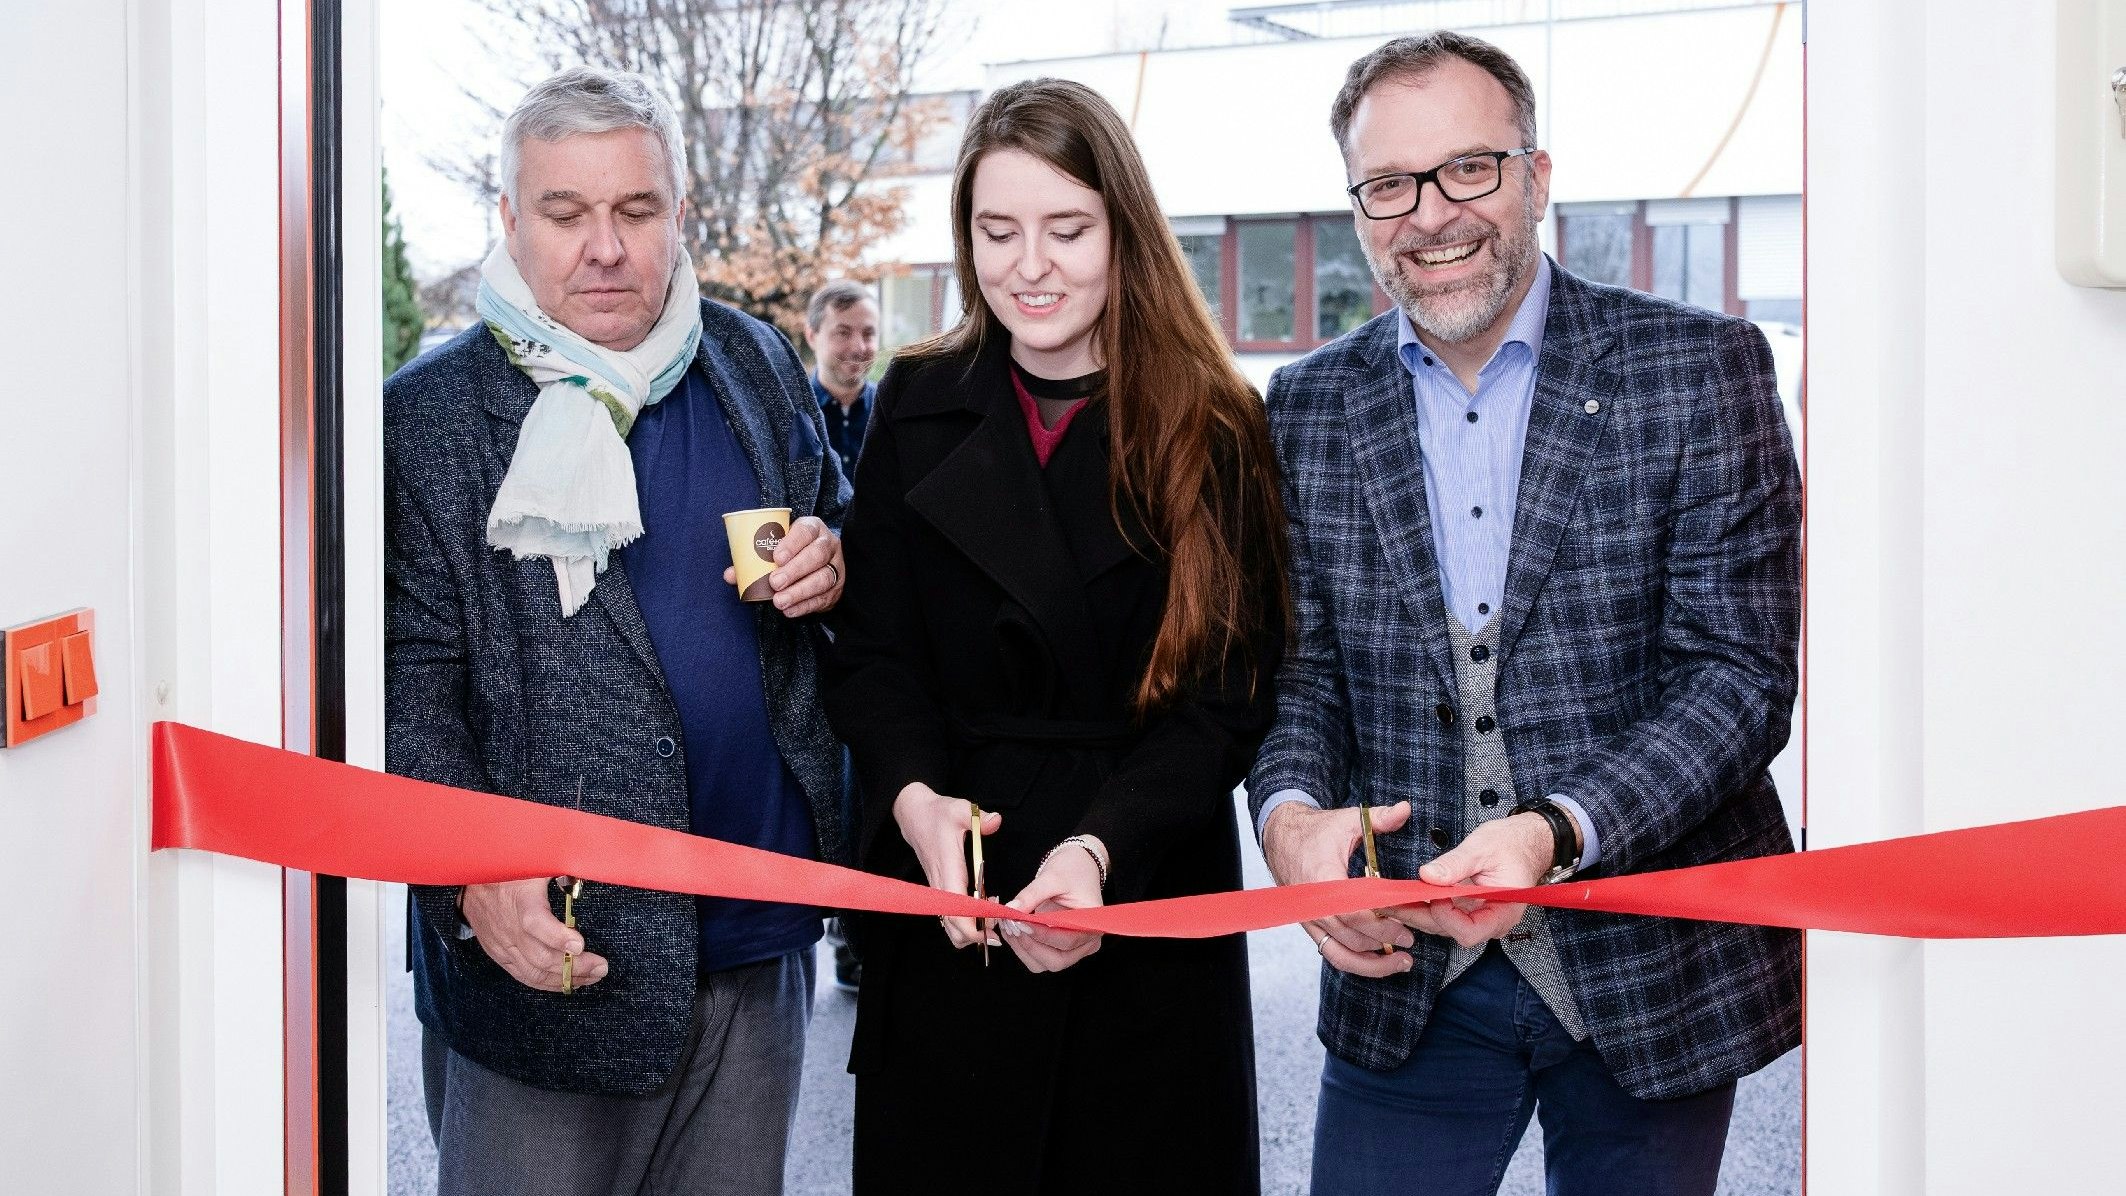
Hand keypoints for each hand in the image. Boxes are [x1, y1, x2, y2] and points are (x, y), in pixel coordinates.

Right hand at [458, 878, 608, 991]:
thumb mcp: (537, 860)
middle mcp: (509, 926)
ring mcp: (502, 944)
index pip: (535, 923)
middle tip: (600, 967)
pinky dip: (546, 983)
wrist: (472, 879)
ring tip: (591, 977)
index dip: (558, 937)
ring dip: (565, 979)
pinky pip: (522, 975)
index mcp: (519, 898)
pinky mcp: (498, 954)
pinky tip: (567, 982)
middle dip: (574, 966)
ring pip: (533, 972)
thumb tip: (595, 864)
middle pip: (540, 956)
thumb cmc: (512, 868)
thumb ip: (564, 866)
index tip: (581, 944)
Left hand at [721, 515, 843, 615]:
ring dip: (800, 591)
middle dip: (795, 570)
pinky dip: (805, 606)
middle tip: (774, 583)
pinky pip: (823, 598)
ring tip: (780, 601)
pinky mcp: (837, 588)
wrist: (817, 563)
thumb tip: (730, 575)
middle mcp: (828, 545)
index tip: (776, 557)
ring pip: (823, 578)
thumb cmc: (791, 552)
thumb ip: (754, 559)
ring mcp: (836, 567)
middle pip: (816, 555)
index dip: (792, 543)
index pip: (805, 531)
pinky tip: (790, 610)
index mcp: (812, 528)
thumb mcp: (776, 547)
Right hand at [892, 782, 1000, 950]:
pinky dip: (966, 923)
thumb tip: (996, 822)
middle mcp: (941, 887)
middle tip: (999, 927)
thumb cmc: (938, 814)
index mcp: (948, 871)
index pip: (957, 912)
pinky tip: (983, 910)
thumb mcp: (961, 810)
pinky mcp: (940, 891)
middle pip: (953, 929)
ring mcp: (939, 891)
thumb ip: (980, 818)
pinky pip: (950, 917)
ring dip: (971, 931)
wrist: (915, 816)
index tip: (993, 931)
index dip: (974, 929)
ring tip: (993, 918)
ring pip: (950, 927)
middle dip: (976, 936)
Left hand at [999, 837, 1105, 972]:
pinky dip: (1024, 949)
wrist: (1078, 867)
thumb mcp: (1052, 878)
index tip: (1020, 923)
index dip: (1041, 935)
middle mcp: (1087, 942)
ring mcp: (1074, 949)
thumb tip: (1011, 909)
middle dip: (1030, 946)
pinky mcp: (1060, 948)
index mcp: (1092, 924)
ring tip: (1009, 928)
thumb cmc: (1072, 870)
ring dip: (1023, 949)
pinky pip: (1040, 958)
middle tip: (1011, 926)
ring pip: (1045, 964)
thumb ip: (1031, 895)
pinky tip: (1013, 932)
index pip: (1067, 940)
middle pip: (1056, 960)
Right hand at [1261, 800, 1415, 977]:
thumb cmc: (1315, 831)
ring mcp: (1310, 919)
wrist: (1281, 837)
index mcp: (1323, 880)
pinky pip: (1332, 953)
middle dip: (1384, 943)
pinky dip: (1355, 961)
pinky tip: (1378, 962)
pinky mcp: (1310, 926)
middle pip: (1351, 937)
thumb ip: (1379, 818)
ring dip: (1372, 963)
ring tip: (1401, 961)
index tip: (1406, 929)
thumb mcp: (1348, 820)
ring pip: (1340, 954)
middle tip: (1410, 940)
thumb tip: (1404, 809)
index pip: (1354, 914)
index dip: (1382, 926)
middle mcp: (1314, 905)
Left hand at [1397, 813, 1554, 948]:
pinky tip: (1406, 895)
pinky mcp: (1467, 909)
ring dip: (1417, 911)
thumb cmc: (1512, 844)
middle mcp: (1490, 921)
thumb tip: (1428, 875)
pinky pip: (1443, 914)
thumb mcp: (1483, 848)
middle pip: (1449, 930)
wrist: (1525, 841)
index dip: (1446, 917)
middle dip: (1420, 915)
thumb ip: (1456, 864)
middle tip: (1391, 901)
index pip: (1468, 931)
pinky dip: (1424, 905)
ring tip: (1392, 897)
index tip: (1433, 894)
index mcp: (1503, 912)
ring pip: (1442, 924)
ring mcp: (1478, 917)